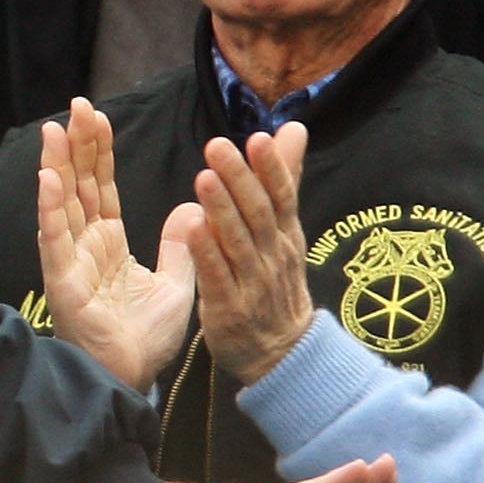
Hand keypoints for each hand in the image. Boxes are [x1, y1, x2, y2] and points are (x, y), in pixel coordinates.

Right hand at [35, 98, 195, 392]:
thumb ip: (180, 245)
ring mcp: (70, 262)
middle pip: (78, 185)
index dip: (96, 151)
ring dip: (57, 165)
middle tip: (77, 105)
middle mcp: (83, 246)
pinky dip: (51, 209)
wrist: (135, 379)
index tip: (95, 116)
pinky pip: (55, 240)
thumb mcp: (177, 283)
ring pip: (62, 205)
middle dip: (76, 145)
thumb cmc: (146, 338)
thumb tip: (192, 207)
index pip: (99, 187)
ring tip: (56, 129)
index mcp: (107, 244)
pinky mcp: (64, 283)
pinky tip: (49, 179)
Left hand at [175, 124, 314, 383]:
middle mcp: (273, 255)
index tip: (257, 138)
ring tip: (203, 177)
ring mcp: (253, 283)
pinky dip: (206, 254)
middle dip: (239, 179)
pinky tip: (191, 229)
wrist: (281, 353)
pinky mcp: (230, 309)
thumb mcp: (285, 230)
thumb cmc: (276, 281)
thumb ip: (284, 179)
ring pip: (238, 242)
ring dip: (221, 210)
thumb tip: (293, 128)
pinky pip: (217, 277)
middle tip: (218, 146)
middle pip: (257, 213)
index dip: (271, 169)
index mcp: (285, 235)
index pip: (281, 196)